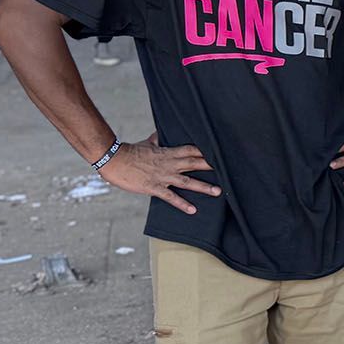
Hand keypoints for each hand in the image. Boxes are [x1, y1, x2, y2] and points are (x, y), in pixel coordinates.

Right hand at [98, 134, 220, 214]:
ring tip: (218, 192)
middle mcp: (169, 164)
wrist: (113, 159)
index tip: (221, 152)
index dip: (206, 152)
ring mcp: (163, 176)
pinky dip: (182, 203)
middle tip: (230, 170)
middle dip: (212, 166)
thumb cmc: (130, 151)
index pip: (192, 150)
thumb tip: (162, 133)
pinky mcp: (154, 187)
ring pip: (187, 182)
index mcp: (168, 153)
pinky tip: (193, 210)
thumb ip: (158, 140)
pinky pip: (171, 197)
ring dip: (203, 187)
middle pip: (195, 164)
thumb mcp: (147, 143)